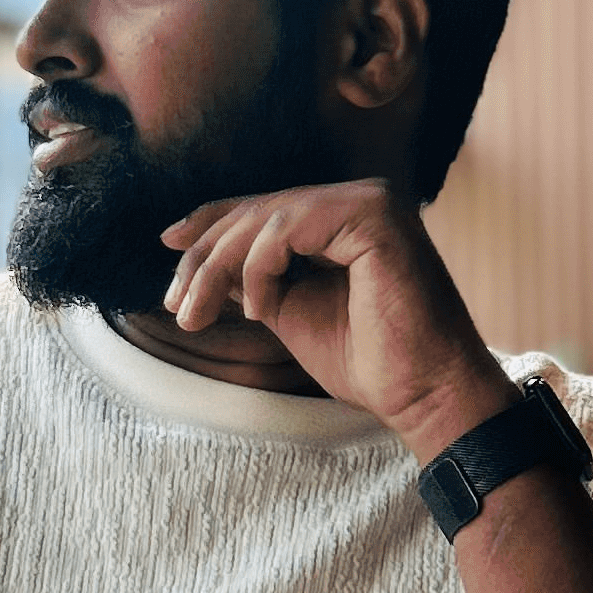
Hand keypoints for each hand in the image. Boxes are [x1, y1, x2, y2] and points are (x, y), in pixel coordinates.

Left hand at [159, 179, 514, 462]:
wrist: (423, 394)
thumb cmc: (370, 361)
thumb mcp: (291, 311)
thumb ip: (255, 279)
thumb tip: (200, 260)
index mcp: (345, 217)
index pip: (264, 209)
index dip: (212, 222)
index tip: (169, 244)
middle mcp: (360, 198)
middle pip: (257, 211)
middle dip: (204, 257)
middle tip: (174, 306)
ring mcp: (371, 202)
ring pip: (265, 217)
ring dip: (219, 267)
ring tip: (196, 314)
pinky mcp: (375, 216)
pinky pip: (289, 228)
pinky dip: (259, 268)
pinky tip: (255, 309)